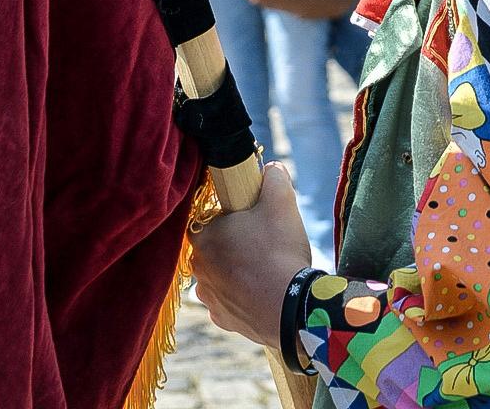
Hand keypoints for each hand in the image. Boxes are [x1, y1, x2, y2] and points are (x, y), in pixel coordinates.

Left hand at [191, 163, 312, 346]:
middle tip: (260, 240)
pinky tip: (261, 291)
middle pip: (213, 246)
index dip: (226, 214)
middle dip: (232, 242)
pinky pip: (228, 301)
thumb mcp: (281, 202)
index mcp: (202, 236)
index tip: (246, 217)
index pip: (205, 217)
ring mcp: (208, 297)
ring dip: (235, 271)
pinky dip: (241, 296)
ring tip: (264, 268)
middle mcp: (197, 268)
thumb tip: (272, 169)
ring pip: (219, 275)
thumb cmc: (279, 251)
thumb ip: (273, 178)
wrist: (291, 309)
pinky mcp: (222, 320)